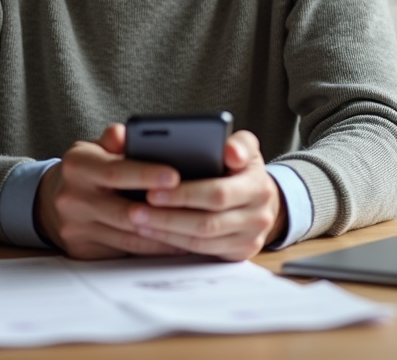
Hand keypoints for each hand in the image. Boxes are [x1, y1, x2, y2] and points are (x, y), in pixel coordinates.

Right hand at [34, 123, 189, 259]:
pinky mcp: (83, 250)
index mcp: (78, 166)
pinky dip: (152, 247)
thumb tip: (127, 132)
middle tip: (195, 209)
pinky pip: (125, 252)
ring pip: (128, 237)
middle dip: (161, 211)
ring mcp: (76, 228)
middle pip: (124, 210)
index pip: (115, 171)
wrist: (51, 201)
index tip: (175, 176)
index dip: (146, 174)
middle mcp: (73, 198)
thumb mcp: (95, 147)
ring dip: (163, 235)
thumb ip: (115, 139)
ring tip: (194, 228)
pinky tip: (176, 242)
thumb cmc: (87, 169)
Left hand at [126, 130, 286, 260]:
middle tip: (136, 207)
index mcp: (258, 184)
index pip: (218, 193)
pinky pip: (202, 250)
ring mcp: (250, 237)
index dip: (185, 194)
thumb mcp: (244, 147)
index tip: (153, 189)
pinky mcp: (239, 252)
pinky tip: (153, 231)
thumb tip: (230, 151)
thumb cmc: (242, 167)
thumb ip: (237, 143)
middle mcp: (259, 214)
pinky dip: (174, 241)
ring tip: (138, 219)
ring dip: (166, 230)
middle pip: (207, 221)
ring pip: (201, 239)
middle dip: (168, 215)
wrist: (260, 197)